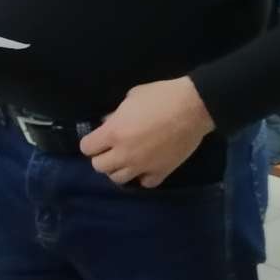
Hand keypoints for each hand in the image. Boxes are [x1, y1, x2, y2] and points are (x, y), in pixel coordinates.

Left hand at [80, 77, 214, 188]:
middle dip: (102, 156)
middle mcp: (124, 154)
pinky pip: (144, 183)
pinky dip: (142, 176)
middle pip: (99, 167)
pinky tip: (146, 165)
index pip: (87, 148)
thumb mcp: (132, 97)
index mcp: (114, 132)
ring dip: (119, 168)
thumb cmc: (160, 96)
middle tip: (111, 147)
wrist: (192, 107)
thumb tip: (108, 122)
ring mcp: (142, 166)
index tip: (98, 136)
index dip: (91, 142)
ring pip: (118, 179)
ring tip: (127, 158)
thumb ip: (116, 113)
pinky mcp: (161, 172)